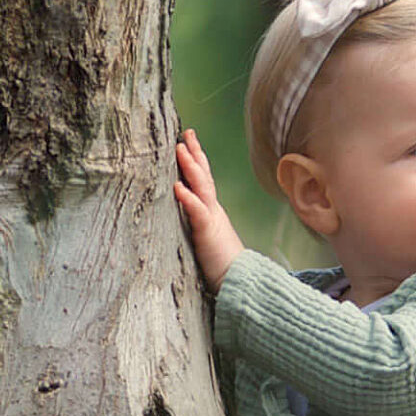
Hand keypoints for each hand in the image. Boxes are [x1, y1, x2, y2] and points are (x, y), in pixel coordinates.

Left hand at [172, 130, 245, 291]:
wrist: (238, 282)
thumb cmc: (219, 263)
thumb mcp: (203, 236)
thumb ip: (193, 221)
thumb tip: (177, 208)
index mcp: (210, 209)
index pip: (202, 179)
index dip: (195, 159)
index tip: (186, 140)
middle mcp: (212, 209)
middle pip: (204, 175)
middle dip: (195, 153)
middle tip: (186, 133)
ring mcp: (211, 219)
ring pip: (202, 187)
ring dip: (190, 167)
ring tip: (180, 149)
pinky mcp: (208, 233)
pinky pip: (197, 212)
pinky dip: (187, 198)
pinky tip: (177, 186)